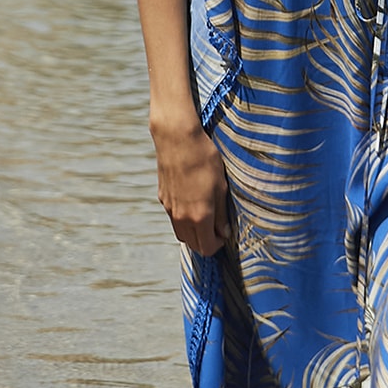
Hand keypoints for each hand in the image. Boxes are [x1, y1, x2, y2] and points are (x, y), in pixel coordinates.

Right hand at [151, 113, 231, 255]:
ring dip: (194, 233)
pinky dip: (184, 220)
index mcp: (199, 216)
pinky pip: (174, 218)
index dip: (218, 244)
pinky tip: (192, 202)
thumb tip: (223, 232)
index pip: (207, 247)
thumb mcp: (221, 185)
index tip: (225, 233)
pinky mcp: (163, 198)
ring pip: (181, 233)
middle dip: (206, 241)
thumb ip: (221, 213)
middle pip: (193, 244)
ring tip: (205, 217)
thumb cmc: (204, 159)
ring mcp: (170, 209)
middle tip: (217, 227)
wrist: (177, 139)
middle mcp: (182, 217)